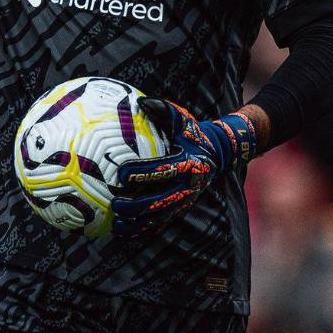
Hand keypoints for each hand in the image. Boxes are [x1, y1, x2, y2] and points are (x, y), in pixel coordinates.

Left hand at [112, 98, 219, 236]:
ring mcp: (185, 200)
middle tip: (115, 203)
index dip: (142, 172)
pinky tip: (125, 232)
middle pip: (160, 200)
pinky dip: (144, 229)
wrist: (217, 154)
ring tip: (117, 224)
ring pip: (160, 216)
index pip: (163, 170)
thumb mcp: (182, 119)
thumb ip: (163, 110)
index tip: (121, 173)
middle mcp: (187, 186)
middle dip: (136, 205)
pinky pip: (162, 222)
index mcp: (187, 163)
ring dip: (138, 223)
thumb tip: (141, 101)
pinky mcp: (181, 208)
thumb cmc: (192, 133)